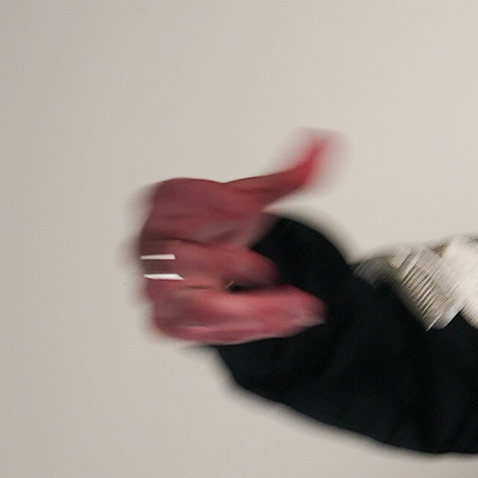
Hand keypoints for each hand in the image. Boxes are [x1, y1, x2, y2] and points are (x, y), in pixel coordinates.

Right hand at [134, 135, 334, 344]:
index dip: (209, 205)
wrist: (203, 258)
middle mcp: (150, 247)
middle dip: (233, 265)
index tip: (244, 208)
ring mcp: (154, 288)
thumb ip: (292, 176)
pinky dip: (246, 330)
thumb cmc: (217, 223)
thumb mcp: (255, 197)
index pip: (175, 201)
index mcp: (165, 203)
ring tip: (299, 307)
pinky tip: (283, 320)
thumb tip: (326, 143)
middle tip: (280, 275)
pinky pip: (200, 333)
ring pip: (196, 308)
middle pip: (180, 261)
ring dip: (253, 312)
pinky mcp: (166, 322)